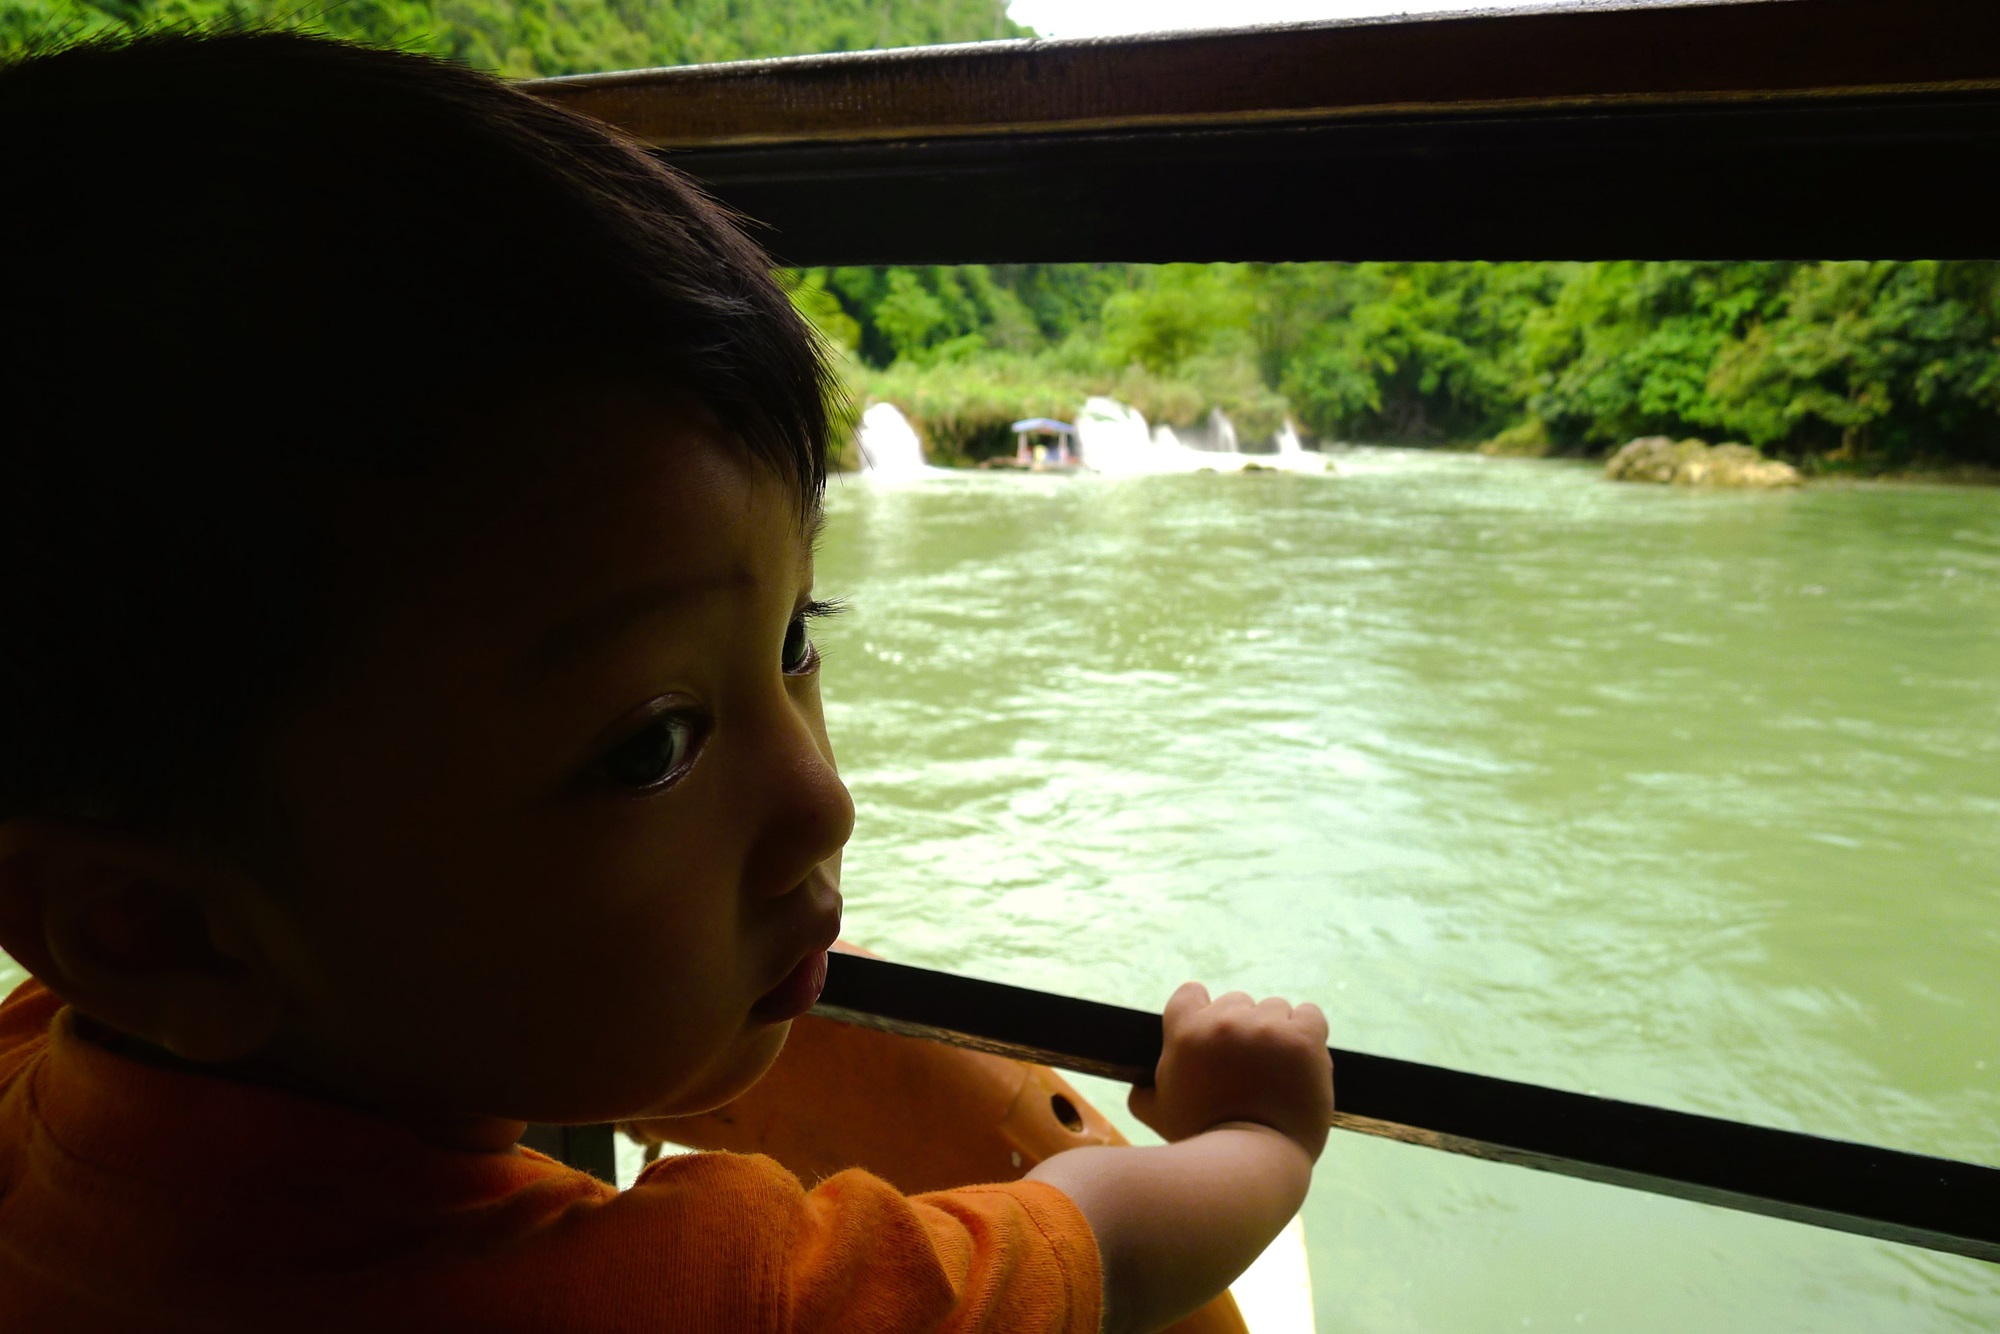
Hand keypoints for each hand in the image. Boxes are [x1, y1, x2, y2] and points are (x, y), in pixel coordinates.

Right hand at [1126, 982, 1334, 1160]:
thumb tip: (1140, 1083)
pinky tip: (1301, 1056)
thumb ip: (1144, 1091)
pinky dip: (1307, 1032)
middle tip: (1247, 1068)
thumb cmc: (1202, 1141)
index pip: (1191, 993)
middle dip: (1241, 1030)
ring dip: (1276, 1033)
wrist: (1250, 1166)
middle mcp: (1226, 1021)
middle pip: (1237, 1003)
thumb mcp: (1158, 1116)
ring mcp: (1268, 1029)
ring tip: (1277, 1070)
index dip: (1201, 1014)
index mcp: (1186, 1031)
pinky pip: (1310, 1015)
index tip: (1212, 1039)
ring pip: (1275, 1009)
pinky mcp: (1303, 1041)